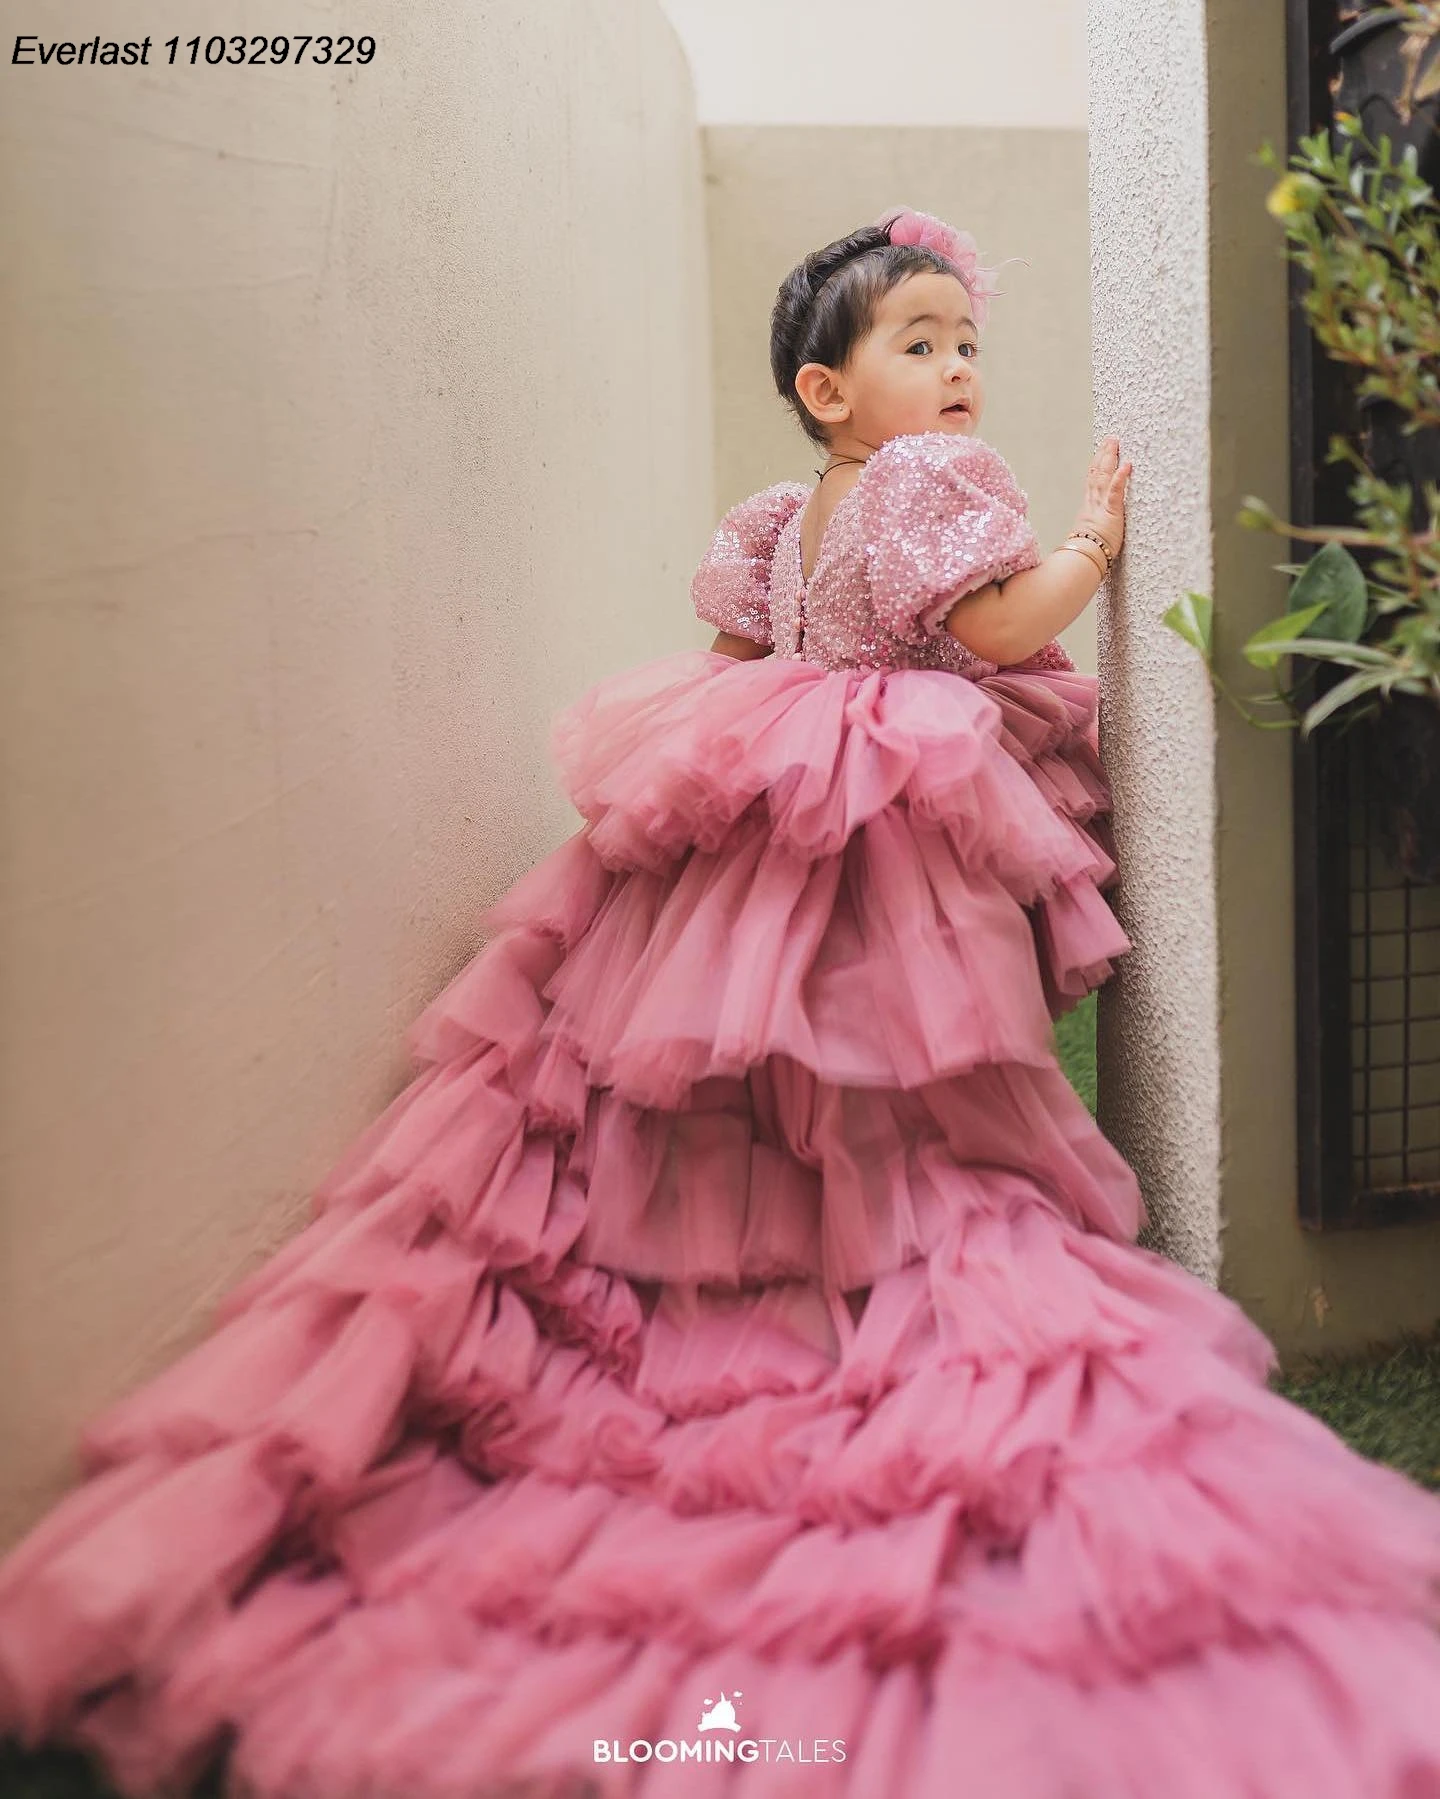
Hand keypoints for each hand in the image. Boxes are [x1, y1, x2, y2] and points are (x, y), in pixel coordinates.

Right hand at [1072, 436, 1131, 558]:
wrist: (1082, 559)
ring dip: (1110, 458)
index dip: (1097, 464)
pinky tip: (1126, 466)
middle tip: (1111, 439)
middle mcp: (1094, 503)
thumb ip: (1093, 527)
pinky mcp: (1112, 513)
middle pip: (1098, 473)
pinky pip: (1116, 493)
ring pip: (1105, 477)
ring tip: (1115, 444)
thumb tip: (1091, 530)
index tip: (1101, 450)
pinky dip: (1121, 478)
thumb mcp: (1090, 535)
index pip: (1093, 480)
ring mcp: (1102, 506)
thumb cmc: (1087, 552)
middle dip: (1104, 454)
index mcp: (1089, 508)